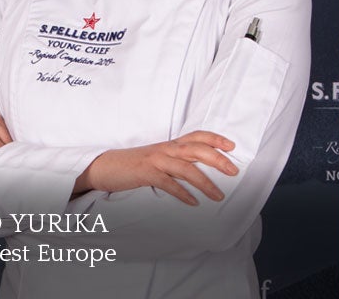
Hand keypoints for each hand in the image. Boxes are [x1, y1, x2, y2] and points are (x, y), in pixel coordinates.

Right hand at [73, 131, 238, 205]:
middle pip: (197, 150)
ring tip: (218, 196)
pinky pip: (168, 183)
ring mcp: (156, 160)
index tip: (232, 146)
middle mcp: (166, 149)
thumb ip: (176, 159)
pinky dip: (183, 193)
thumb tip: (198, 168)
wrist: (105, 166)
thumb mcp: (158, 157)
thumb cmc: (134, 164)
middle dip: (218, 160)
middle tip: (234, 171)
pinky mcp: (146, 174)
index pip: (197, 136)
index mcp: (170, 144)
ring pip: (187, 168)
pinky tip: (193, 202)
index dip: (216, 139)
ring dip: (205, 183)